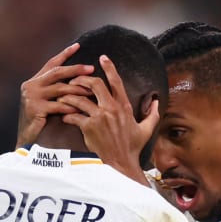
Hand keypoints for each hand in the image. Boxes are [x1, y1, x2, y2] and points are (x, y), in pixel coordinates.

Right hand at [15, 42, 95, 144]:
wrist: (27, 140)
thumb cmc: (41, 123)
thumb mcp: (48, 102)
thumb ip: (57, 90)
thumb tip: (78, 80)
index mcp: (34, 81)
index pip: (51, 64)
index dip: (64, 54)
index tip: (77, 45)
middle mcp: (30, 85)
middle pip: (57, 73)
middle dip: (75, 69)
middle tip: (91, 68)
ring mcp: (31, 96)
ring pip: (60, 89)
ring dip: (77, 90)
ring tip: (91, 91)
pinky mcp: (35, 108)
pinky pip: (58, 105)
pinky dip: (71, 106)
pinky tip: (81, 108)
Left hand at [58, 54, 158, 182]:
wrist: (122, 163)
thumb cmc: (133, 148)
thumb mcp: (146, 130)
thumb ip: (153, 114)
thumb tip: (157, 102)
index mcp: (124, 106)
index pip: (116, 81)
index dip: (109, 67)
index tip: (102, 57)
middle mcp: (112, 108)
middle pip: (94, 84)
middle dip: (81, 79)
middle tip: (74, 80)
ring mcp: (99, 117)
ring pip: (80, 98)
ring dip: (69, 96)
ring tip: (63, 97)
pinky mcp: (89, 128)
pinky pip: (73, 116)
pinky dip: (66, 115)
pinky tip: (64, 116)